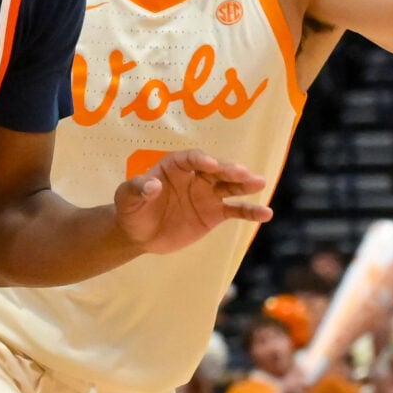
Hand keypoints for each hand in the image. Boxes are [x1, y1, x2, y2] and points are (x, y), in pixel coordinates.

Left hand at [114, 151, 272, 254]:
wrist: (140, 233)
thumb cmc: (132, 209)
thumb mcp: (126, 198)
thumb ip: (137, 188)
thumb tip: (152, 185)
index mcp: (174, 166)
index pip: (190, 159)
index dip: (200, 160)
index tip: (210, 164)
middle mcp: (195, 176)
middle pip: (215, 170)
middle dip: (228, 170)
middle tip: (242, 173)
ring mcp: (207, 194)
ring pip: (230, 186)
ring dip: (245, 184)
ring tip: (260, 183)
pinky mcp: (215, 213)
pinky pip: (235, 210)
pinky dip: (250, 211)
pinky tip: (266, 213)